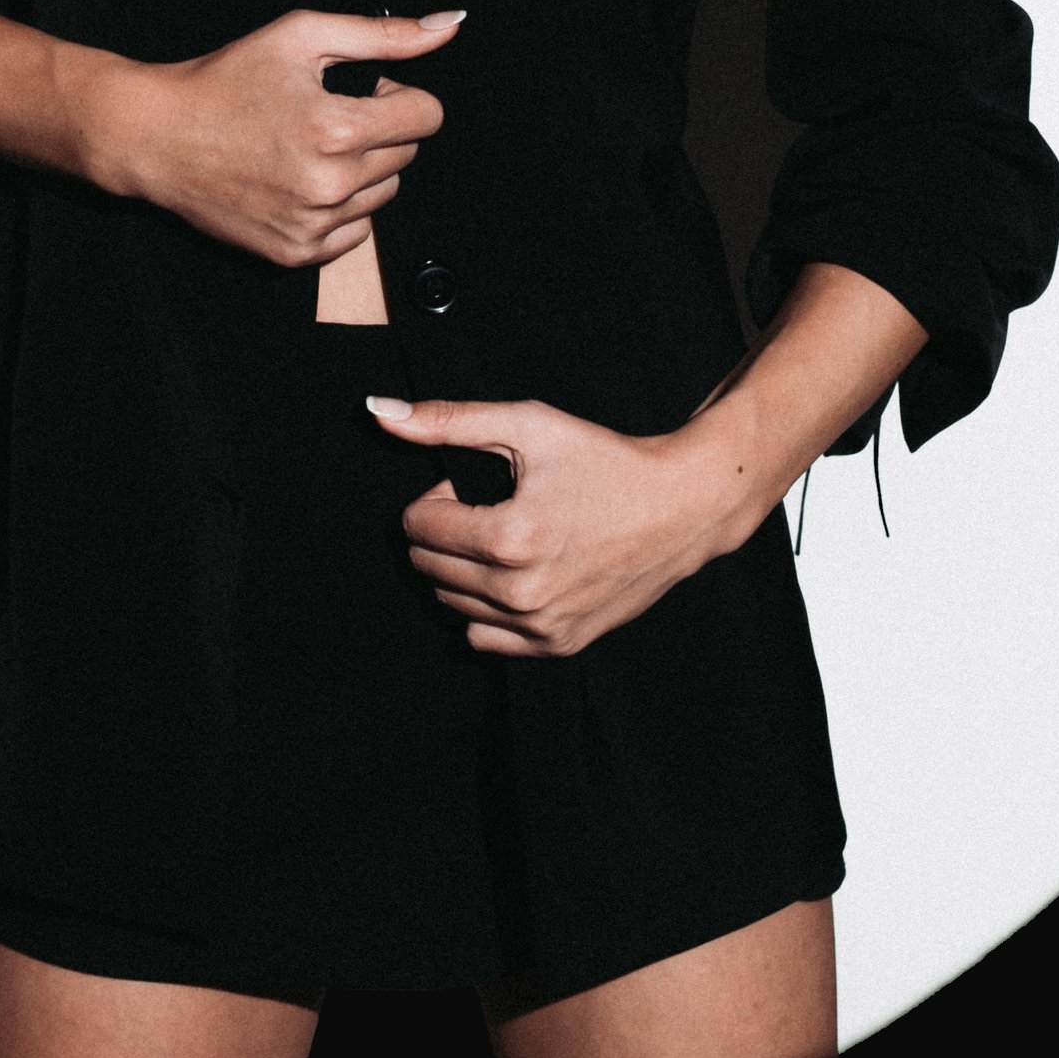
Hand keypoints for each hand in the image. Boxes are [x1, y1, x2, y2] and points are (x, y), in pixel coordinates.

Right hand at [100, 8, 463, 267]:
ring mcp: (312, 225)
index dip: (396, 95)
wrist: (156, 137)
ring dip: (362, 170)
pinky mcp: (296, 253)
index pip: (426, 116)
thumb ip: (382, 34)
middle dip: (378, 130)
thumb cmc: (224, 80)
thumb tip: (449, 25)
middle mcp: (330, 184)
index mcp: (337, 128)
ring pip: (384, 194)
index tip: (362, 91)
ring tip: (308, 147)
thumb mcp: (300, 36)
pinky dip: (339, 207)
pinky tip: (299, 181)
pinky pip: (356, 232)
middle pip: (407, 154)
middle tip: (323, 115)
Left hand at [368, 394, 752, 656]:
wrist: (681, 507)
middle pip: (428, 568)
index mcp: (508, 539)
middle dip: (443, 533)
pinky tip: (513, 577)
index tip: (469, 485)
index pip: (417, 526)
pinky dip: (484, 610)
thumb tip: (377, 412)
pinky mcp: (559, 645)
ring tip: (502, 540)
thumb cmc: (604, 460)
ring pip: (450, 605)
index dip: (436, 497)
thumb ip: (447, 421)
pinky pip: (484, 640)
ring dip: (459, 571)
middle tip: (487, 509)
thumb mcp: (527, 425)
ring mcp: (541, 626)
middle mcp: (521, 593)